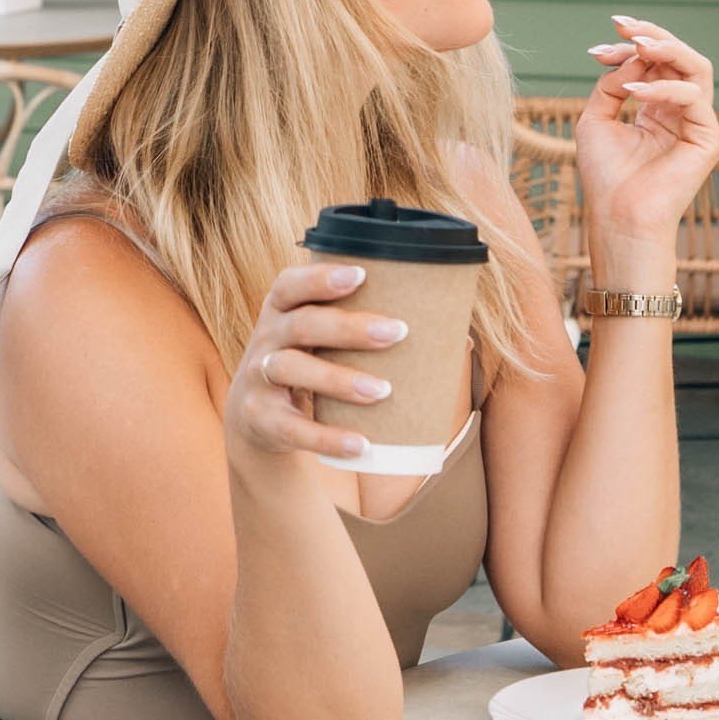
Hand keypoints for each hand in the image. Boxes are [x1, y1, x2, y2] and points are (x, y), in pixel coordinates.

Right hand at [226, 262, 409, 468]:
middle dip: (349, 327)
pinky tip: (362, 445)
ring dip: (339, 379)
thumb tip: (461, 343)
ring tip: (383, 390)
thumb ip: (366, 329)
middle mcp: (265, 338)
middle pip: (301, 325)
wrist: (257, 416)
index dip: (321, 278)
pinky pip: (293, 429)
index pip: (291, 284)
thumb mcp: (319, 340)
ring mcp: (259, 379)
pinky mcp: (261, 419)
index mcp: (281, 310)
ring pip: (292, 369)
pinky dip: (328, 438)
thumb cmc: (309, 363)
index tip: (362, 274)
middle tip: (397, 332)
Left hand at [576, 14, 718, 275]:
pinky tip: (635, 89)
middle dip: (652, 35)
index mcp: (657, 107)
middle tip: (624, 26)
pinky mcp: (708, 138)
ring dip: (667, 48)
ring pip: (697, 67)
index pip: (655, 62)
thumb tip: (631, 55)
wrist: (617, 216)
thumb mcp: (596, 119)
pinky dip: (665, 87)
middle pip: (680, 56)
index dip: (629, 47)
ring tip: (638, 44)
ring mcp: (697, 122)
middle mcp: (681, 111)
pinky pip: (694, 97)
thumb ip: (611, 83)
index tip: (600, 44)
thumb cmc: (605, 175)